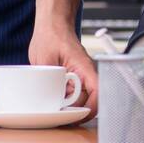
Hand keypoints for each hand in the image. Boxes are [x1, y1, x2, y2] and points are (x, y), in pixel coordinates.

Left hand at [29, 0, 98, 114]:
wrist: (51, 25)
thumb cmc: (51, 35)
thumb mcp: (45, 59)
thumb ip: (49, 79)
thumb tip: (49, 98)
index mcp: (84, 68)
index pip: (98, 92)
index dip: (91, 108)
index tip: (78, 117)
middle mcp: (84, 74)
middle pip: (87, 100)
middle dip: (74, 110)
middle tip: (58, 114)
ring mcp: (78, 77)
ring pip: (78, 100)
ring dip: (67, 105)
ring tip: (52, 106)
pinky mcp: (70, 79)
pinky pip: (70, 95)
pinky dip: (61, 100)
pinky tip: (50, 98)